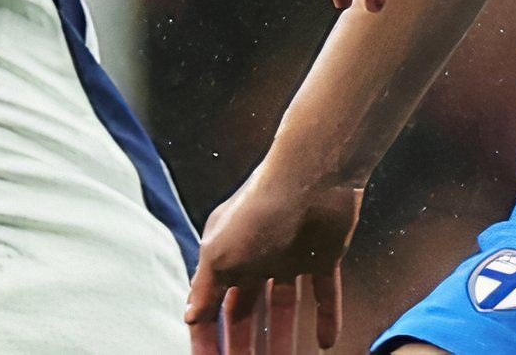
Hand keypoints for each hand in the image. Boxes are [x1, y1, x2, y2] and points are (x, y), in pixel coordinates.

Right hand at [185, 165, 363, 352]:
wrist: (313, 177)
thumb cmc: (260, 209)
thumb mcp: (220, 253)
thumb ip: (205, 287)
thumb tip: (189, 315)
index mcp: (224, 254)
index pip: (212, 305)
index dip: (209, 337)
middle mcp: (254, 256)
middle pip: (247, 310)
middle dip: (245, 343)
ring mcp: (288, 256)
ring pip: (284, 307)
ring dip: (283, 338)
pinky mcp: (322, 256)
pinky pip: (324, 294)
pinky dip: (326, 318)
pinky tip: (326, 341)